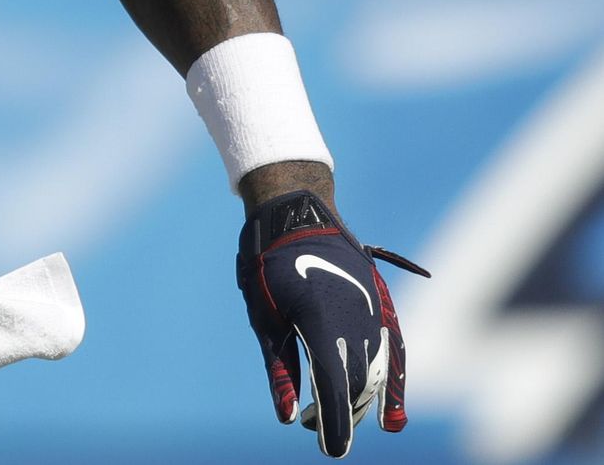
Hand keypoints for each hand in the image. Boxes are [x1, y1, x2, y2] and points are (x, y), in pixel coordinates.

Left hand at [236, 190, 428, 456]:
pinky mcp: (382, 307)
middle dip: (342, 414)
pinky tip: (394, 415)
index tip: (331, 452)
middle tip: (318, 430)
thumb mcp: (265, 321)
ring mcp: (374, 314)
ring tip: (347, 423)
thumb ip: (280, 371)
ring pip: (377, 373)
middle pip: (357, 385)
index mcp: (321, 325)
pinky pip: (396, 353)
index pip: (335, 389)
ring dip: (364, 402)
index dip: (336, 424)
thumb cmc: (269, 269)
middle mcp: (356, 323)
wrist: (297, 218)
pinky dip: (396, 384)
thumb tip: (289, 418)